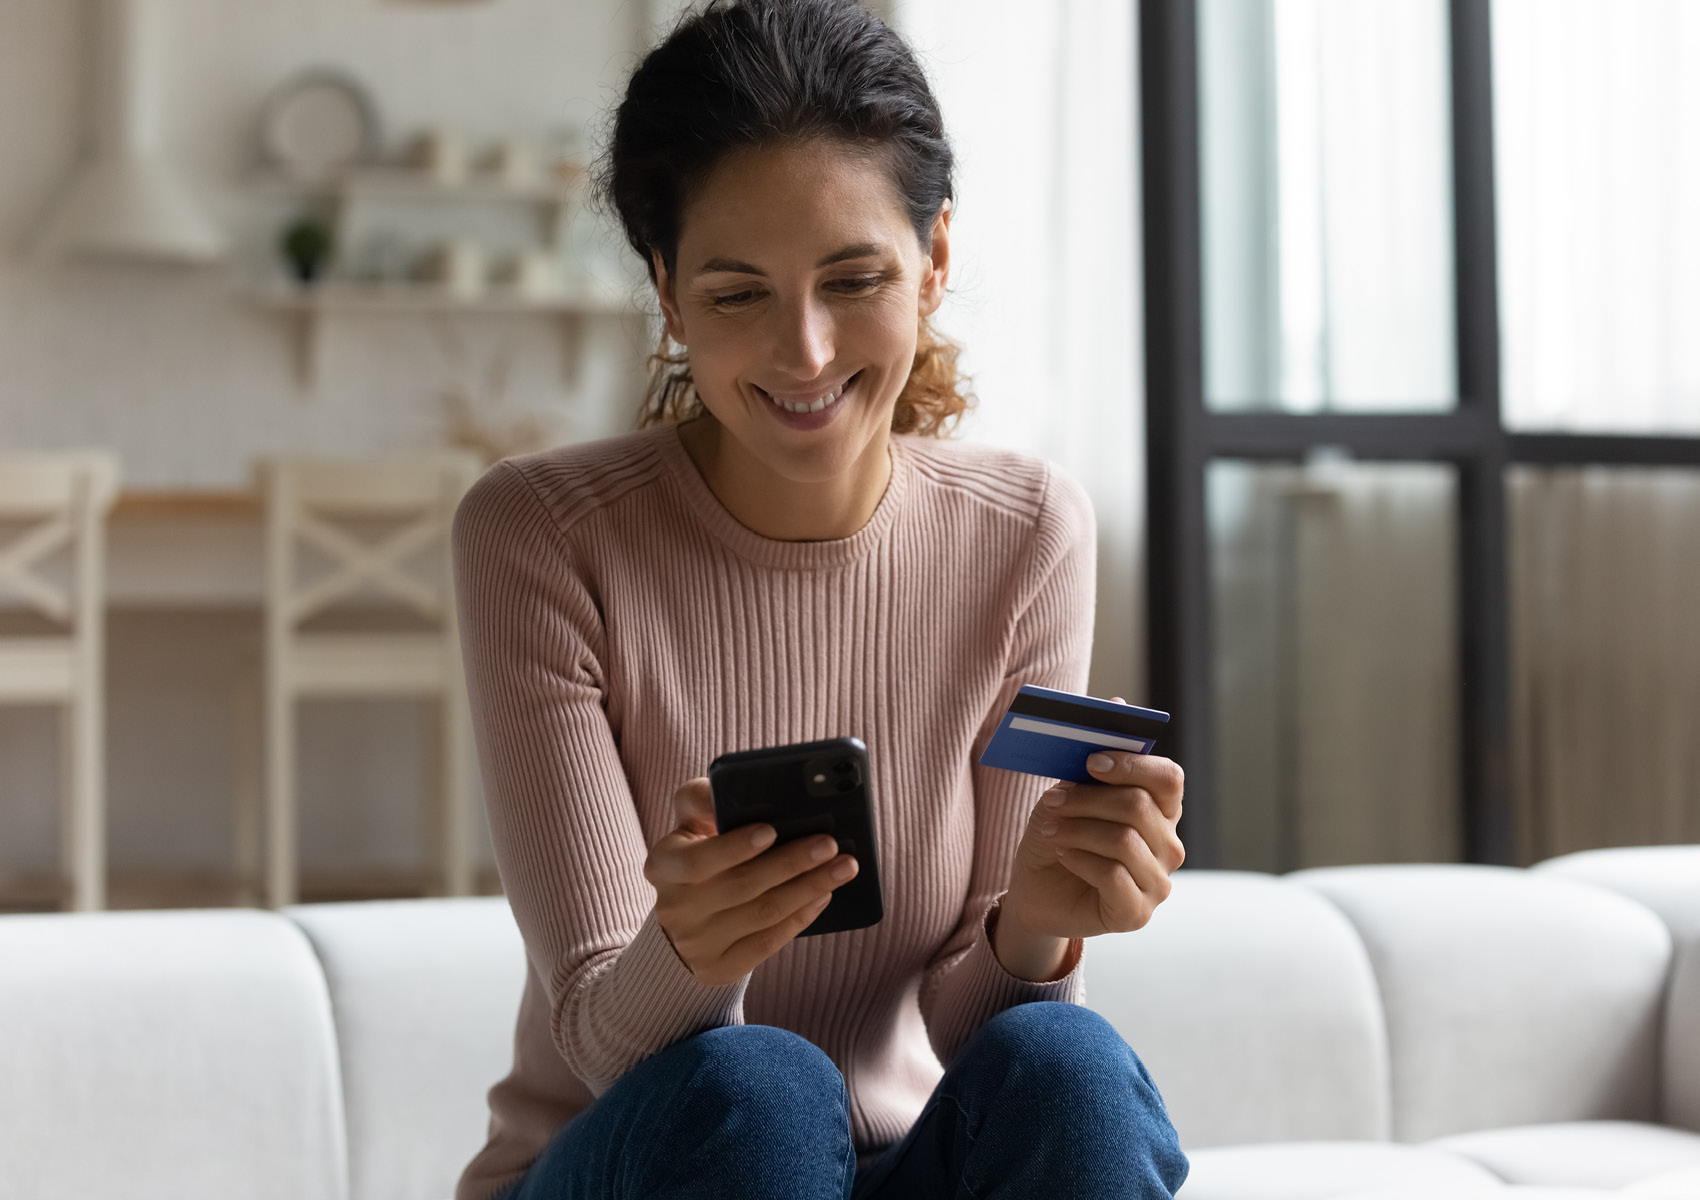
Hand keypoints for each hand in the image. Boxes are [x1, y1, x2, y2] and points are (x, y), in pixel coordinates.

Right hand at [644, 778, 858, 986]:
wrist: (684, 919)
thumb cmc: (700, 852)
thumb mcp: (690, 821)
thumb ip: (702, 799)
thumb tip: (725, 794)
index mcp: (663, 865)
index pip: (696, 860)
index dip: (734, 847)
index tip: (771, 830)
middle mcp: (673, 908)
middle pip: (741, 886)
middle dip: (791, 863)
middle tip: (830, 844)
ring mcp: (695, 944)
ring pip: (762, 914)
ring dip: (808, 889)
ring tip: (843, 867)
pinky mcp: (716, 969)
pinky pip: (767, 944)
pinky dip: (800, 918)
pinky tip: (823, 896)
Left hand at [1001, 704, 1185, 950]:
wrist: (1036, 891)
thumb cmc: (1059, 836)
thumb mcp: (1069, 793)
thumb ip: (1093, 758)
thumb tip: (1117, 705)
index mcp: (1160, 810)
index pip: (1168, 777)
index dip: (1131, 764)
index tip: (1089, 762)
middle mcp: (1168, 846)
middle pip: (1139, 806)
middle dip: (1088, 799)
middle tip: (1052, 801)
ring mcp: (1158, 882)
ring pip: (1124, 840)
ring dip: (1077, 829)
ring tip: (1050, 830)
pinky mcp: (1137, 913)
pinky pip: (1114, 876)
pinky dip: (1080, 859)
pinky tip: (1064, 855)